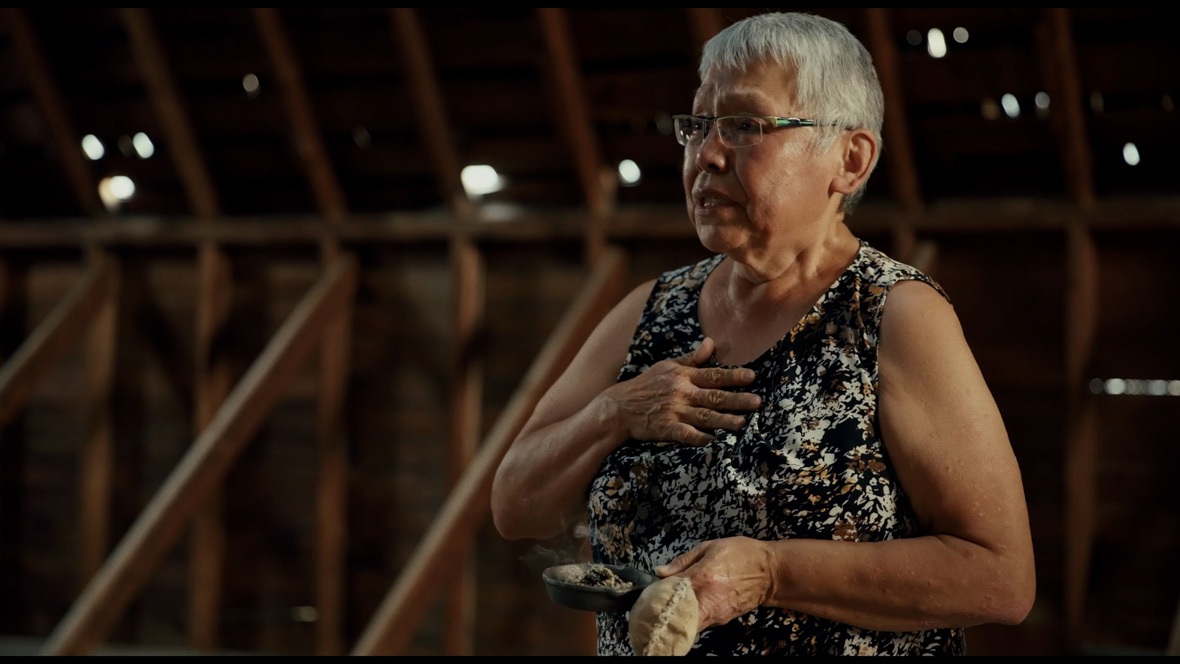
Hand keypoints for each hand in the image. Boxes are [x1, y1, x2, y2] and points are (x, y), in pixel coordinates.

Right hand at [601, 337, 760, 445]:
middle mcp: (681, 393)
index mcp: (683, 376)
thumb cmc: (646, 385)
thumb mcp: (667, 366)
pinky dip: (700, 438)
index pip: (713, 375)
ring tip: (742, 422)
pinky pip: (686, 434)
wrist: (619, 407)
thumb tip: (711, 343)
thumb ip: (692, 358)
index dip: (733, 376)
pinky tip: (716, 442)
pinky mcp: (666, 428)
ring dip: (724, 420)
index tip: (752, 377)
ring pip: (704, 416)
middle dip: (737, 399)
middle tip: (757, 402)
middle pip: (714, 396)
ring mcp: (674, 411)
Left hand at [655, 536, 772, 630]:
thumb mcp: (710, 547)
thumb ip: (683, 560)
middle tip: (649, 610)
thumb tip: (660, 572)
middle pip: (673, 615)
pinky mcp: (721, 620)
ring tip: (665, 611)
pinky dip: (687, 621)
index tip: (647, 593)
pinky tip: (683, 612)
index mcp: (701, 577)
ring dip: (673, 619)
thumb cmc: (741, 554)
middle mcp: (706, 599)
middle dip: (660, 613)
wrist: (770, 572)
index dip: (654, 593)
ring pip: (685, 624)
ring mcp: (714, 613)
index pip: (668, 591)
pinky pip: (698, 624)